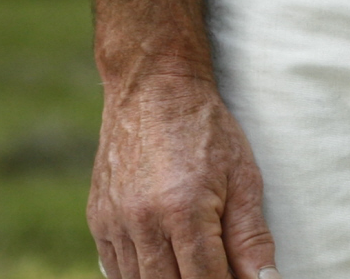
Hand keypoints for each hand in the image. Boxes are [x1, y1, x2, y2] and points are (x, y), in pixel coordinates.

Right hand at [88, 70, 278, 278]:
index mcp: (184, 211)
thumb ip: (251, 237)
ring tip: (195, 266)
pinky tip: (165, 266)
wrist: (153, 89)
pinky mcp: (97, 221)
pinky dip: (139, 276)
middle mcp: (142, 222)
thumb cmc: (207, 130)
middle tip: (218, 271)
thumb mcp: (244, 177)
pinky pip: (114, 269)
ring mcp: (113, 223)